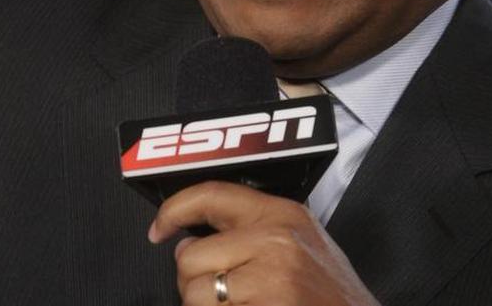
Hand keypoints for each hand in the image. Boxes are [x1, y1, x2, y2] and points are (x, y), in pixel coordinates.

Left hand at [148, 181, 380, 305]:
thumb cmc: (332, 294)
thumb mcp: (302, 242)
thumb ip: (253, 230)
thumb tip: (193, 237)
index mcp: (282, 215)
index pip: (211, 195)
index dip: (174, 210)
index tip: (159, 228)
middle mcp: (274, 242)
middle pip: (190, 257)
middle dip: (194, 281)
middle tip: (222, 292)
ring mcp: (269, 281)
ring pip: (194, 295)